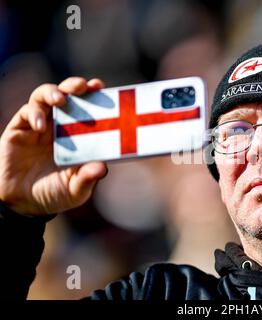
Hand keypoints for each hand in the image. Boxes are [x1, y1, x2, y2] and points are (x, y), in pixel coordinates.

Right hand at [0, 77, 107, 214]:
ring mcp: (40, 125)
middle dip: (75, 86)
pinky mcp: (19, 129)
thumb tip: (102, 167)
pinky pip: (27, 113)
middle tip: (83, 86)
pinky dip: (34, 114)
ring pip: (45, 97)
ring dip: (53, 92)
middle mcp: (60, 125)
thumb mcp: (75, 190)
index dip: (95, 96)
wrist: (20, 203)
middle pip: (68, 95)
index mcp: (79, 135)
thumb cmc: (54, 194)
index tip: (102, 87)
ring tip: (61, 99)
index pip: (89, 109)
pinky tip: (41, 125)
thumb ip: (87, 179)